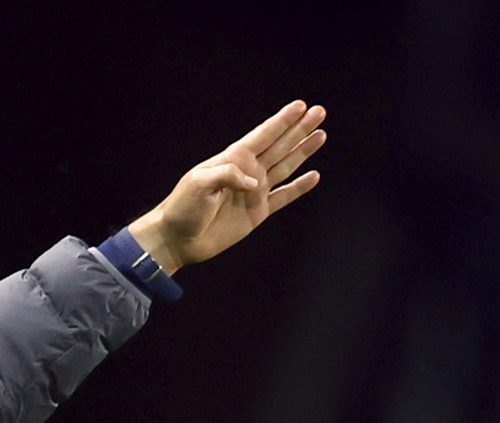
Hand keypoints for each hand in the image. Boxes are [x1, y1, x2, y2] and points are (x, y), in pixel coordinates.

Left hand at [129, 101, 327, 273]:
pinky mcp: (258, 212)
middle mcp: (248, 171)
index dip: (282, 120)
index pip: (264, 134)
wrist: (178, 238)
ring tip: (321, 135)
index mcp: (233, 158)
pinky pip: (284, 197)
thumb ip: (227, 174)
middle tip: (319, 112)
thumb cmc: (183, 207)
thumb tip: (255, 181)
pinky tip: (313, 176)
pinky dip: (299, 188)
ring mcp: (255, 192)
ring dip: (303, 151)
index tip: (300, 106)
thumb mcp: (199, 183)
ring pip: (286, 166)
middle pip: (280, 145)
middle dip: (300, 129)